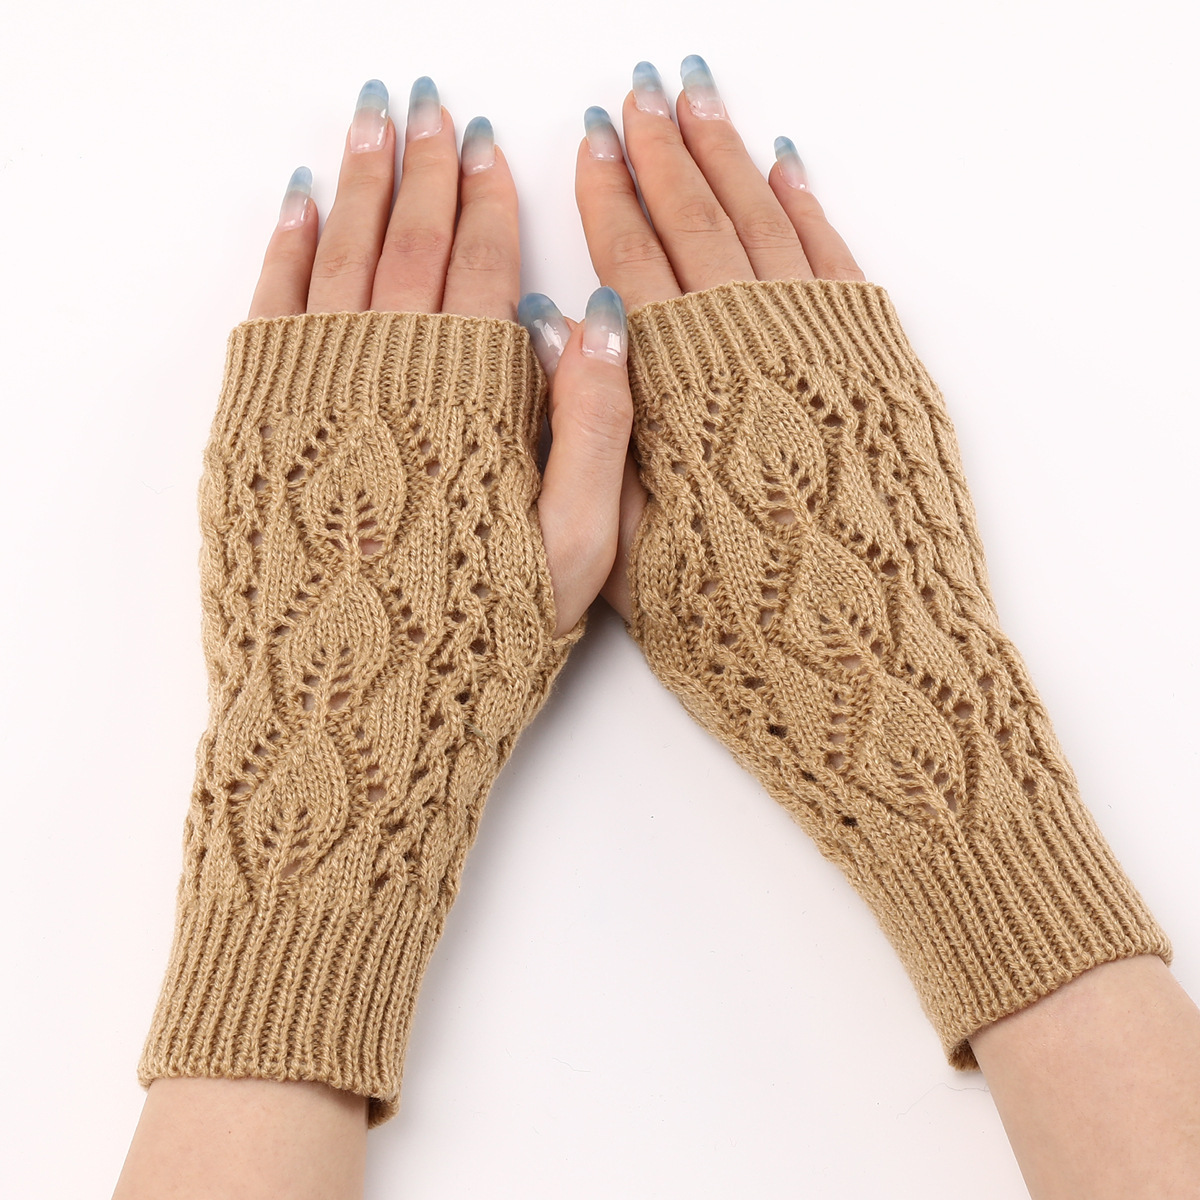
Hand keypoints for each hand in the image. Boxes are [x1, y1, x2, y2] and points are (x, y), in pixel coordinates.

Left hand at [247, 78, 631, 636]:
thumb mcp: (573, 553)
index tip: (491, 147)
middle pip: (405, 246)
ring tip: (371, 122)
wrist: (351, 714)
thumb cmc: (474, 644)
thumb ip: (592, 429)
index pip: (481, 273)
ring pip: (336, 260)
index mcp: (469, 404)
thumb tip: (598, 313)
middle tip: (428, 104)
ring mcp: (311, 398)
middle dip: (420, 169)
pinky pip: (269, 311)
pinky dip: (283, 249)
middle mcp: (385, 381)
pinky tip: (298, 205)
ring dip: (354, 183)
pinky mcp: (254, 428)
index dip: (489, 204)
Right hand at [573, 56, 864, 618]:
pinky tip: (783, 164)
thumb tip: (557, 335)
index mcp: (680, 389)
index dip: (607, 198)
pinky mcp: (876, 358)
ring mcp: (821, 344)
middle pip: (697, 219)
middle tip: (639, 90)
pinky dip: (806, 204)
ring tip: (697, 95)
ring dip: (727, 152)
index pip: (633, 262)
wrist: (865, 658)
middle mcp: (751, 346)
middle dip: (663, 147)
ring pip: (765, 218)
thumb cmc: (738, 621)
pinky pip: (833, 254)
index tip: (589, 141)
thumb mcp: (628, 552)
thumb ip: (593, 437)